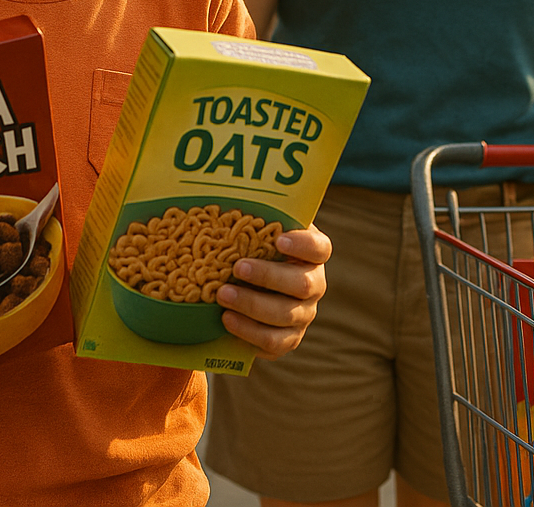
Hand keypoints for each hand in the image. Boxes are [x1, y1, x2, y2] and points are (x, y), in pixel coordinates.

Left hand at [217, 223, 330, 359]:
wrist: (246, 290)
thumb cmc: (250, 250)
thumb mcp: (254, 232)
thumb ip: (248, 218)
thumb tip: (213, 192)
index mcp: (311, 254)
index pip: (320, 247)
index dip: (303, 245)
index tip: (279, 239)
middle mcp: (314, 284)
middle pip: (302, 284)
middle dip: (268, 276)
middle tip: (238, 267)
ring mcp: (303, 315)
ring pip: (285, 315)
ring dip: (252, 305)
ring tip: (222, 294)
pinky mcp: (288, 339)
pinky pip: (273, 342)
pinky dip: (248, 332)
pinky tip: (226, 320)